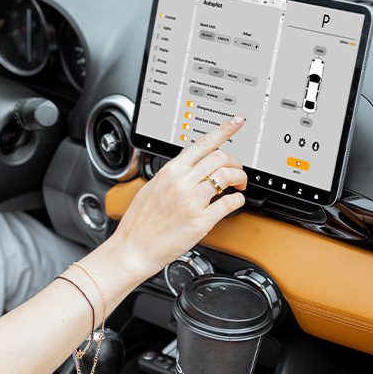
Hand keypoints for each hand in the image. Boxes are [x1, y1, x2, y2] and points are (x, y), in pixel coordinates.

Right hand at [107, 116, 247, 281]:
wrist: (133, 249)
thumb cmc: (139, 223)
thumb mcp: (151, 188)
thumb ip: (171, 174)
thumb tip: (188, 165)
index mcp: (170, 171)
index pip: (202, 143)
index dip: (224, 131)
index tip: (236, 124)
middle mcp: (181, 183)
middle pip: (220, 157)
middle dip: (236, 161)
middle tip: (238, 169)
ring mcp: (192, 201)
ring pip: (227, 176)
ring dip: (240, 178)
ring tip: (239, 185)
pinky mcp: (200, 221)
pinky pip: (229, 203)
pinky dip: (238, 200)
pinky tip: (235, 202)